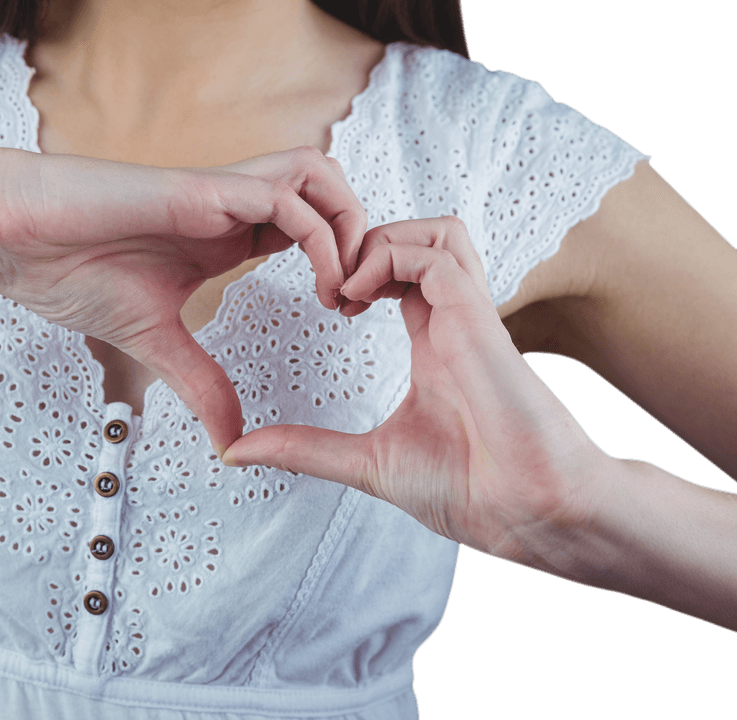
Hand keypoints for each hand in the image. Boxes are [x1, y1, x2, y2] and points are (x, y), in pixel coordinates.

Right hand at [0, 146, 366, 454]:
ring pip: (319, 175)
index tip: (342, 315)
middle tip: (358, 300)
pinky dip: (319, 237)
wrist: (16, 238)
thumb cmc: (71, 271)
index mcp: (224, 234)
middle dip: (360, 238)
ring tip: (344, 289)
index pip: (307, 228)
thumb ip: (200, 384)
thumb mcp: (155, 343)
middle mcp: (230, 207)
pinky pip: (287, 198)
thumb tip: (232, 441)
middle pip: (328, 190)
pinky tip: (318, 283)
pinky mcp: (202, 189)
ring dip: (348, 226)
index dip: (338, 263)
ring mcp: (219, 193)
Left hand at [222, 216, 611, 559]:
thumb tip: (237, 452)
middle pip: (420, 235)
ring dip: (379, 241)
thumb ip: (305, 448)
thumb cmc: (468, 491)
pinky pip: (438, 255)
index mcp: (432, 339)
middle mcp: (452, 318)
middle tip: (326, 286)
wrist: (528, 515)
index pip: (400, 270)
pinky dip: (389, 259)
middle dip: (364, 241)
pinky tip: (355, 299)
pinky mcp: (480, 321)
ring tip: (342, 287)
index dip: (357, 268)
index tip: (324, 303)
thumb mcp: (365, 462)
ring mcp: (469, 315)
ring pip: (435, 230)